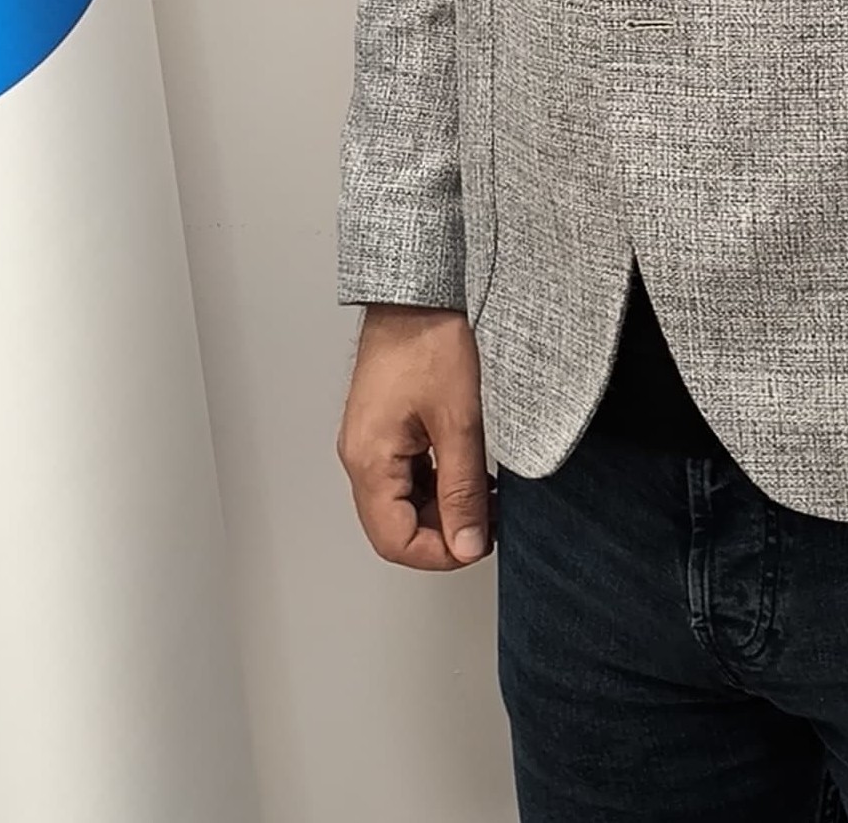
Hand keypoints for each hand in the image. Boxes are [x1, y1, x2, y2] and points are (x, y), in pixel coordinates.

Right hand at [336, 302, 493, 570]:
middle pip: (395, 527)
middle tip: (487, 517)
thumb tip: (466, 545)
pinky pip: (404, 476)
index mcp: (369, 460)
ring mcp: (369, 442)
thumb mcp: (458, 422)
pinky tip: (467, 470)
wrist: (415, 294)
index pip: (396, 541)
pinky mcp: (382, 428)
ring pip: (401, 503)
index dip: (441, 554)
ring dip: (442, 507)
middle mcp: (360, 457)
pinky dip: (436, 483)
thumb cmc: (429, 343)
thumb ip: (462, 490)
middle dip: (444, 531)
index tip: (479, 541)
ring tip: (484, 492)